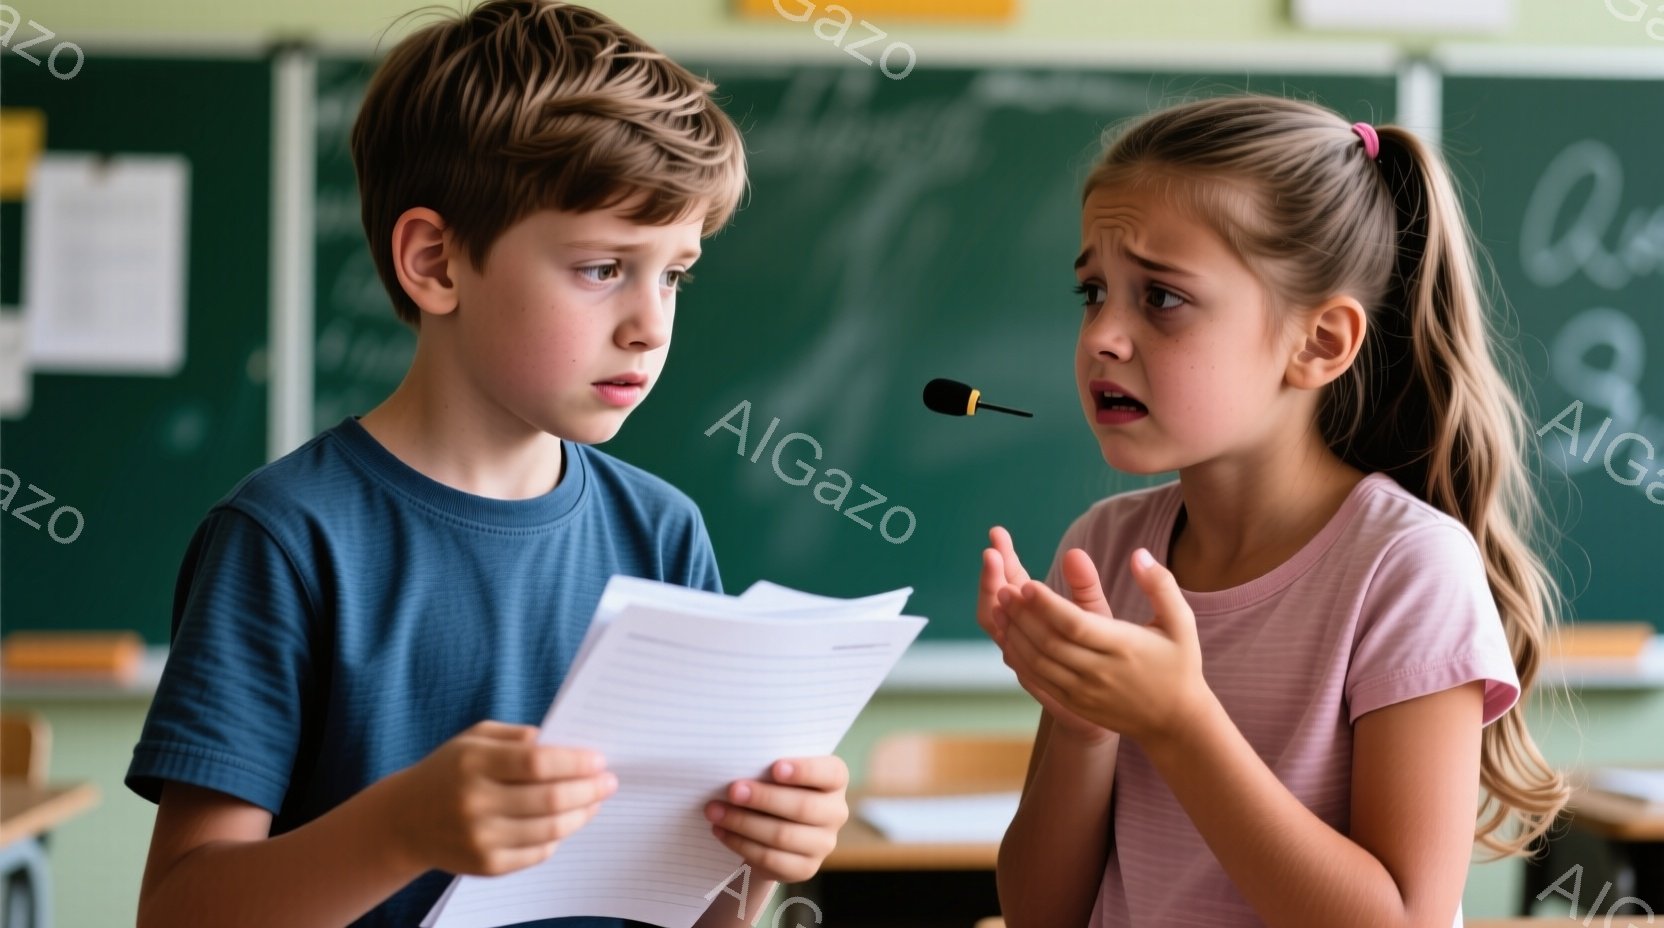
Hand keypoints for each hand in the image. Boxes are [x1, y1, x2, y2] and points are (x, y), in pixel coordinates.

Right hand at [380, 720, 616, 875]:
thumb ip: (517, 736)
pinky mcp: (485, 865)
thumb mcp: (474, 738)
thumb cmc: (450, 770)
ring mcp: (480, 838)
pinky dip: (558, 837)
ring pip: (550, 829)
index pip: (538, 763)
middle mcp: (475, 802)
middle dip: (589, 789)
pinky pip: (537, 852)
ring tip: (595, 801)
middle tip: (609, 782)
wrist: (404, 820)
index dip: (575, 762)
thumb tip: (566, 744)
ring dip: (582, 814)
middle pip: (551, 799)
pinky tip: (567, 823)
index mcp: (473, 763)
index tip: (600, 759)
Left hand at [704, 756, 848, 883]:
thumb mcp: (775, 770)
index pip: (830, 773)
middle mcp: (836, 812)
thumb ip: (767, 764)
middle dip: (763, 798)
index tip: (775, 768)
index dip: (804, 771)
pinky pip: (770, 859)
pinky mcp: (805, 868)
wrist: (771, 824)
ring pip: (782, 835)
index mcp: (835, 780)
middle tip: (732, 790)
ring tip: (714, 811)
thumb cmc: (772, 784)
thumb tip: (734, 763)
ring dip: (743, 822)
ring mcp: (824, 844)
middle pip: (803, 807)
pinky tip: (721, 831)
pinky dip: (741, 844)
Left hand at [998, 548, 1212, 746]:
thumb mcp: (1180, 622)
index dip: (1048, 605)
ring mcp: (1084, 691)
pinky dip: (1019, 657)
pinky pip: (1038, 679)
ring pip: (1039, 662)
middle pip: (1050, 643)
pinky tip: (1009, 635)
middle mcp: (1100, 672)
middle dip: (1023, 615)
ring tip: (999, 606)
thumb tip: (1139, 554)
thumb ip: (1160, 585)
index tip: (1027, 584)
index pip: (1076, 625)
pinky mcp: (1074, 702)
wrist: (1175, 722)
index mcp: (1124, 647)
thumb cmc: (1179, 665)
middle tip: (1003, 589)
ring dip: (1015, 634)